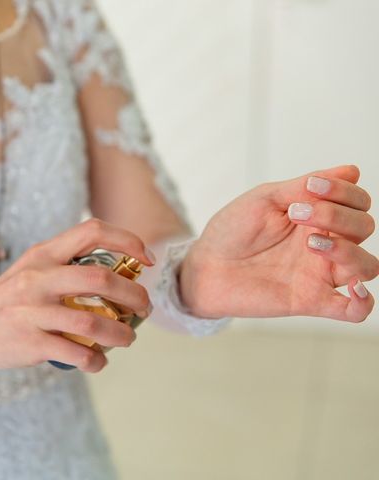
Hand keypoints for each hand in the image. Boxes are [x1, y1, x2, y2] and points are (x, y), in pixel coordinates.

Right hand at [0, 218, 154, 372]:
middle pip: (99, 278)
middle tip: (144, 308)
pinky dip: (96, 361)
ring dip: (121, 333)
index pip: (91, 232)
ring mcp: (32, 310)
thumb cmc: (10, 299)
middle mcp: (38, 278)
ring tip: (127, 338)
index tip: (145, 259)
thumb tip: (117, 273)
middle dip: (133, 294)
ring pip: (92, 321)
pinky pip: (75, 354)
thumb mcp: (32, 270)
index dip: (127, 240)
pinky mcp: (30, 342)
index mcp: (43, 254)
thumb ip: (66, 265)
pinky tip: (99, 361)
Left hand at [180, 165, 377, 321]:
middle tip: (297, 214)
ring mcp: (320, 273)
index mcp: (317, 216)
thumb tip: (351, 170)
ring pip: (367, 266)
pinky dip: (364, 301)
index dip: (344, 191)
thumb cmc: (232, 231)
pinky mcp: (311, 301)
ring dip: (349, 250)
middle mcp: (325, 243)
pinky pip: (355, 310)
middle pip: (364, 227)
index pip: (357, 201)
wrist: (205, 265)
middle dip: (337, 215)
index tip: (311, 187)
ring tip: (311, 243)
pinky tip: (354, 289)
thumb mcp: (265, 199)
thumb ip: (304, 187)